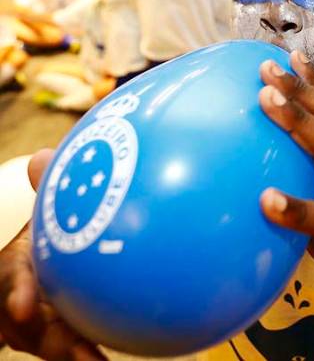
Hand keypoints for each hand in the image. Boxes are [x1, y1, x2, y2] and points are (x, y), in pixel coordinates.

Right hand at [0, 150, 105, 360]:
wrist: (56, 251)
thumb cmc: (53, 227)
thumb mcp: (51, 209)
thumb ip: (49, 188)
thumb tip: (43, 157)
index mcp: (17, 265)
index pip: (14, 279)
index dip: (18, 293)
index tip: (23, 308)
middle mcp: (22, 296)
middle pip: (26, 324)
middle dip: (47, 341)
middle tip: (77, 355)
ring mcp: (37, 318)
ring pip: (46, 340)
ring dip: (69, 352)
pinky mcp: (58, 330)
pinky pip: (69, 343)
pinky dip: (84, 352)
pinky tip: (114, 356)